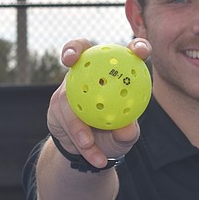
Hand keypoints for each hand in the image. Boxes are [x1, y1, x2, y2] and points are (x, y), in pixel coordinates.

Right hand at [47, 38, 150, 168]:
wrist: (89, 151)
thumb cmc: (113, 136)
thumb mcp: (124, 137)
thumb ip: (127, 132)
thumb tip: (128, 128)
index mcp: (115, 72)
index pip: (127, 54)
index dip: (136, 46)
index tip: (141, 52)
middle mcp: (91, 71)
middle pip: (79, 49)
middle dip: (72, 48)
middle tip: (70, 59)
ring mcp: (71, 85)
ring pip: (68, 96)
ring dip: (78, 123)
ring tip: (88, 143)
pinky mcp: (57, 103)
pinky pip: (66, 119)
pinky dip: (78, 137)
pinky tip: (89, 152)